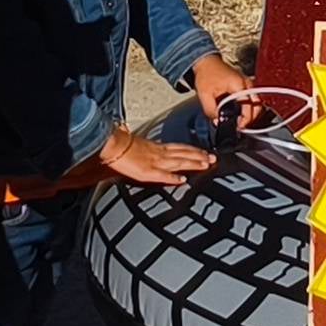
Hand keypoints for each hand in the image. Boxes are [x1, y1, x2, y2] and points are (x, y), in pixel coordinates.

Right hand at [99, 126, 214, 185]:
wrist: (111, 145)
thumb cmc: (121, 145)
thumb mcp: (139, 146)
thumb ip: (149, 150)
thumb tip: (153, 152)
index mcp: (157, 148)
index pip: (179, 148)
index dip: (193, 150)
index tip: (205, 152)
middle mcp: (159, 153)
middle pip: (183, 153)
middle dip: (199, 156)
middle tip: (214, 159)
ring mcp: (154, 162)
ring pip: (177, 162)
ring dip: (192, 163)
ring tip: (206, 165)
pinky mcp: (146, 171)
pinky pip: (161, 174)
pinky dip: (172, 177)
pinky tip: (182, 180)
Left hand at [187, 54, 254, 122]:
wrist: (207, 63)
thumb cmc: (206, 74)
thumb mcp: (204, 95)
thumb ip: (211, 111)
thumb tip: (218, 122)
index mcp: (238, 85)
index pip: (249, 106)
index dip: (245, 120)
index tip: (239, 127)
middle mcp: (247, 84)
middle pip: (258, 106)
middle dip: (251, 119)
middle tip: (241, 127)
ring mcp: (248, 85)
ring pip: (258, 104)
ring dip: (251, 115)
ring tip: (241, 122)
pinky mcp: (247, 87)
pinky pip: (253, 100)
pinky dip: (250, 109)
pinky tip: (241, 114)